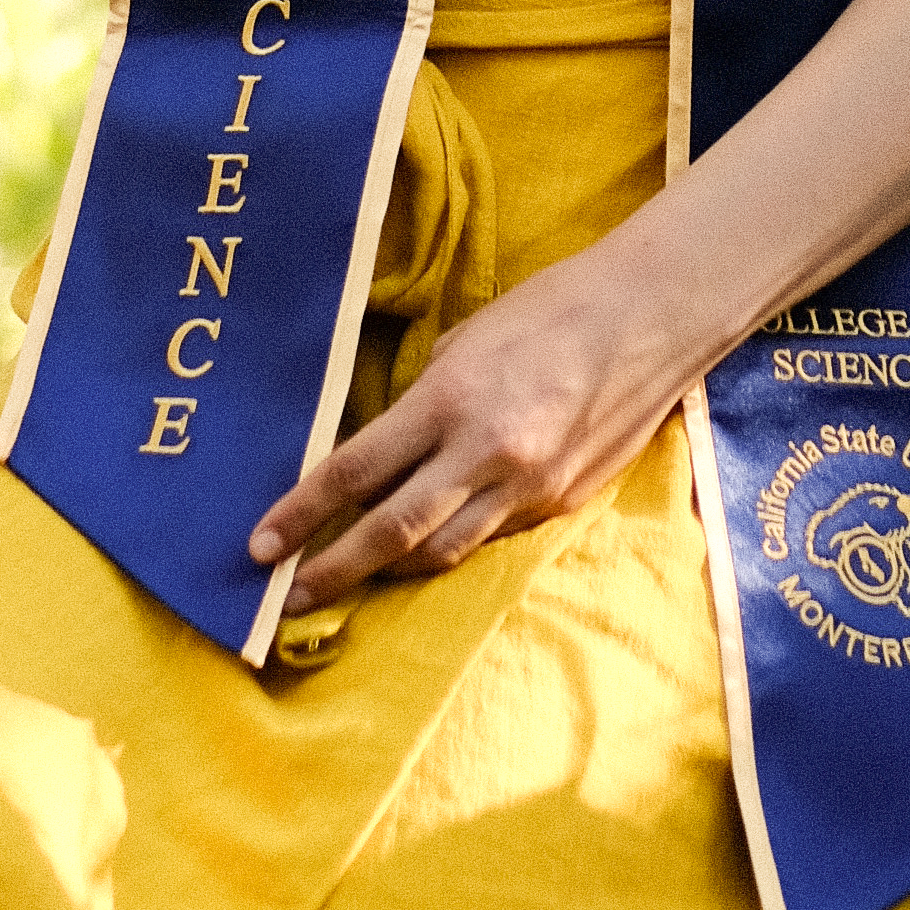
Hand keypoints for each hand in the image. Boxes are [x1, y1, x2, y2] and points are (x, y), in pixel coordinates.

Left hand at [249, 218, 718, 611]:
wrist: (648, 319)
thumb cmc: (549, 311)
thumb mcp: (465, 342)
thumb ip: (423, 403)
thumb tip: (383, 447)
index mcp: (450, 400)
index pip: (356, 471)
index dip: (301, 514)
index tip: (261, 544)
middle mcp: (487, 453)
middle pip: (391, 532)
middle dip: (332, 570)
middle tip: (285, 598)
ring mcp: (528, 486)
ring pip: (441, 552)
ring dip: (389, 573)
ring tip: (351, 579)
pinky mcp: (561, 504)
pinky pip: (491, 538)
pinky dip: (451, 547)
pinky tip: (426, 550)